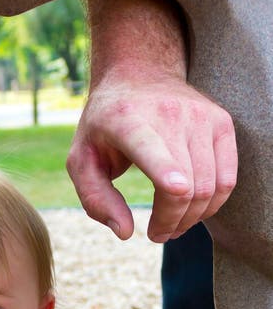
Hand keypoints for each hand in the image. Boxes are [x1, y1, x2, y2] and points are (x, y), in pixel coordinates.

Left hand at [68, 75, 236, 244]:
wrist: (139, 74)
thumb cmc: (103, 126)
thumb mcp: (82, 160)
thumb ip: (95, 199)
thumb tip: (125, 233)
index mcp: (127, 122)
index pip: (154, 149)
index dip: (169, 174)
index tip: (175, 191)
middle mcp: (169, 115)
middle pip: (187, 186)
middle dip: (172, 222)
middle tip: (157, 234)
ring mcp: (201, 117)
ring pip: (210, 187)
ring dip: (192, 219)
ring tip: (172, 225)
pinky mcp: (221, 123)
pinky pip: (227, 179)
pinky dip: (212, 204)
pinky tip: (192, 209)